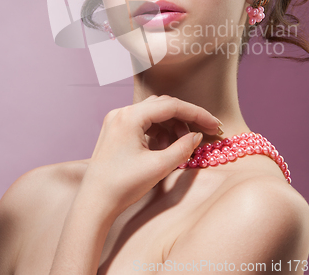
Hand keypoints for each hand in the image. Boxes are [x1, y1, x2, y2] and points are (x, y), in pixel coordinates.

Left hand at [82, 95, 219, 214]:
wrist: (94, 203)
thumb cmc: (122, 186)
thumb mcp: (158, 167)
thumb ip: (182, 148)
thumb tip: (196, 136)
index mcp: (130, 116)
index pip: (171, 106)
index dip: (196, 113)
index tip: (214, 124)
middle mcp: (121, 112)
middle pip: (162, 105)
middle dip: (185, 118)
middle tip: (204, 131)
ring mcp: (117, 120)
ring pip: (153, 113)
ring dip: (172, 125)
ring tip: (183, 144)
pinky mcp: (116, 130)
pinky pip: (143, 123)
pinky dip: (159, 131)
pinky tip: (166, 146)